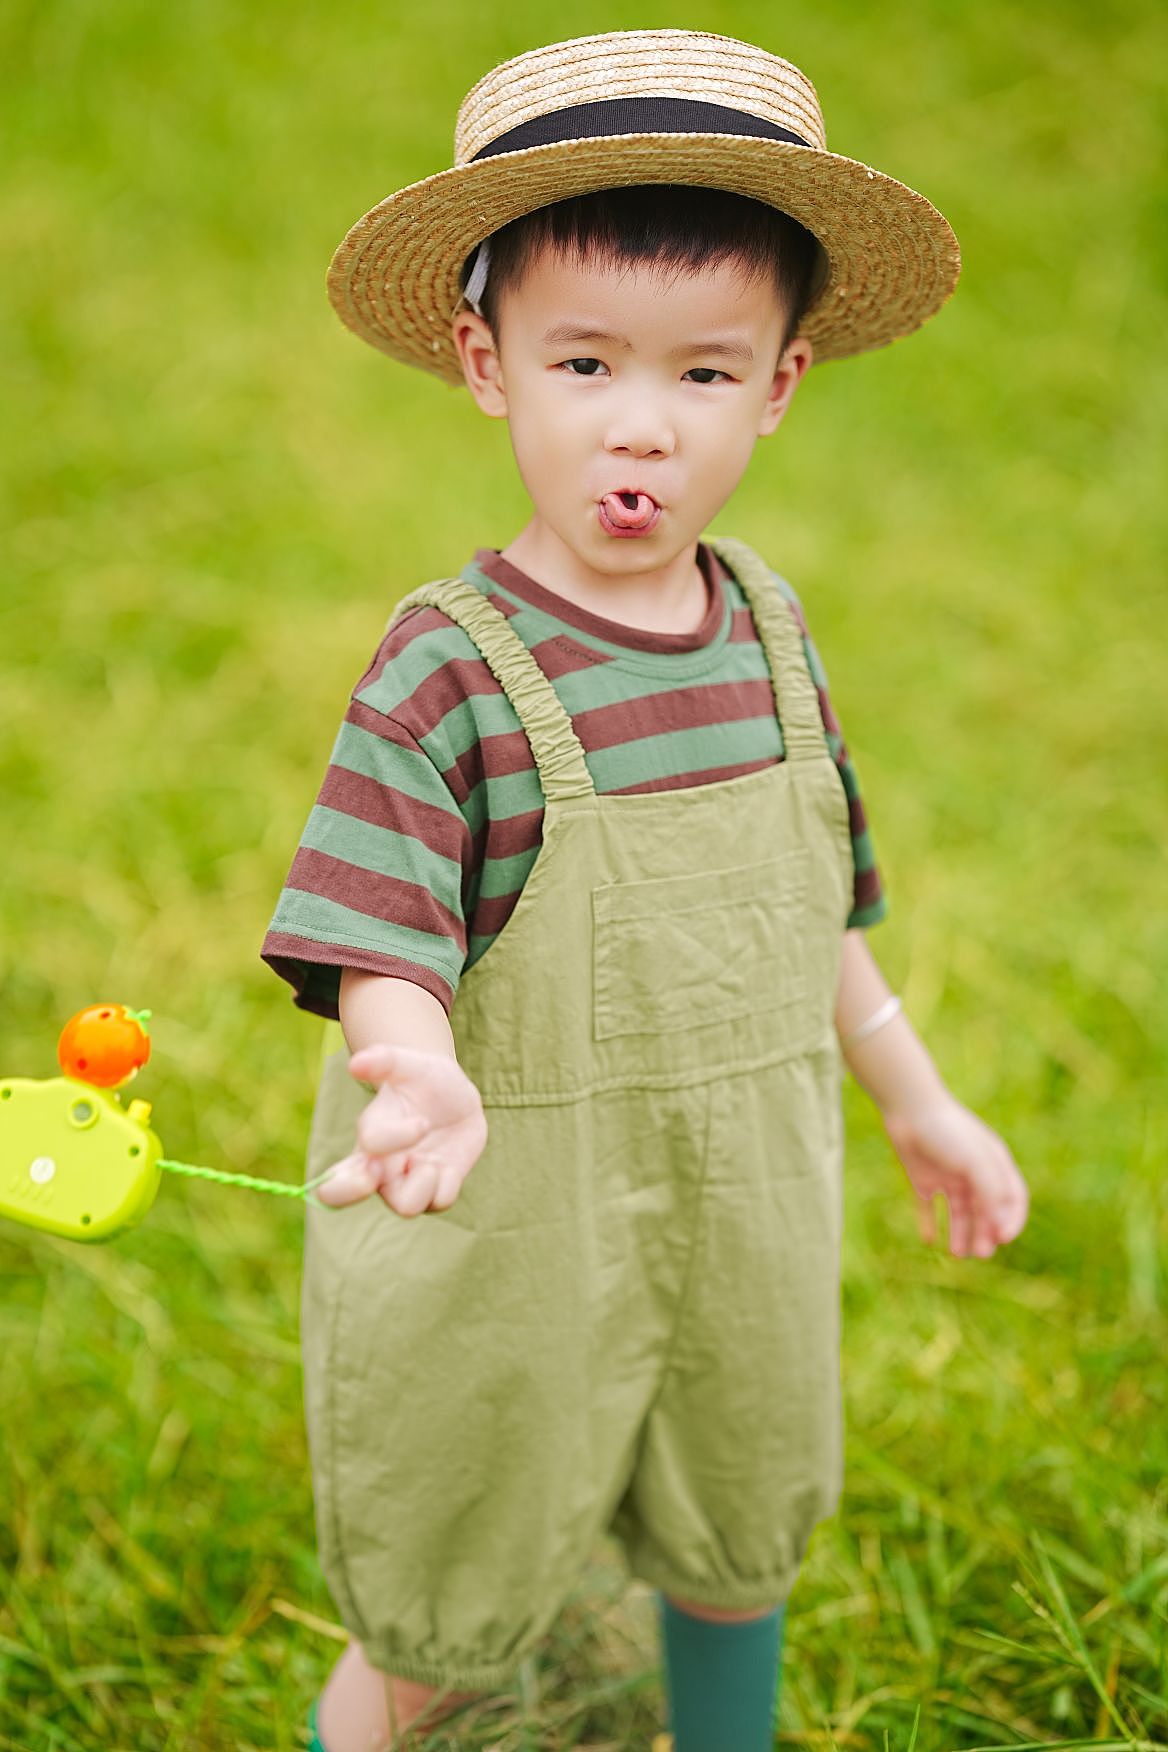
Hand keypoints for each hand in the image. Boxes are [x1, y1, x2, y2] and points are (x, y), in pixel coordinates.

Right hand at [316, 1044, 488, 1216]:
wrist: (456, 1093)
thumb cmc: (423, 1079)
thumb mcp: (407, 1064)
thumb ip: (383, 1060)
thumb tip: (355, 1063)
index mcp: (364, 1141)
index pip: (339, 1170)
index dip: (356, 1172)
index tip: (401, 1139)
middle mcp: (379, 1167)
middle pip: (338, 1196)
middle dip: (352, 1190)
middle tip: (377, 1170)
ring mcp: (408, 1181)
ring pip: (407, 1207)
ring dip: (424, 1182)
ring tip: (431, 1159)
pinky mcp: (437, 1189)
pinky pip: (440, 1201)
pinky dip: (449, 1181)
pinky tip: (448, 1162)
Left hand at [883, 1093, 1028, 1257]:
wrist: (908, 1107)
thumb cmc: (947, 1131)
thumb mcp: (976, 1161)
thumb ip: (991, 1192)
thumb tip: (1000, 1226)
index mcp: (994, 1164)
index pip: (1013, 1198)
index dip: (1011, 1220)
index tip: (1003, 1238)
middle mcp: (973, 1172)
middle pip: (985, 1210)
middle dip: (985, 1233)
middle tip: (980, 1254)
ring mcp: (948, 1175)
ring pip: (958, 1213)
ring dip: (961, 1234)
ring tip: (958, 1254)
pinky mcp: (922, 1178)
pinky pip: (928, 1206)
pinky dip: (929, 1223)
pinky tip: (929, 1240)